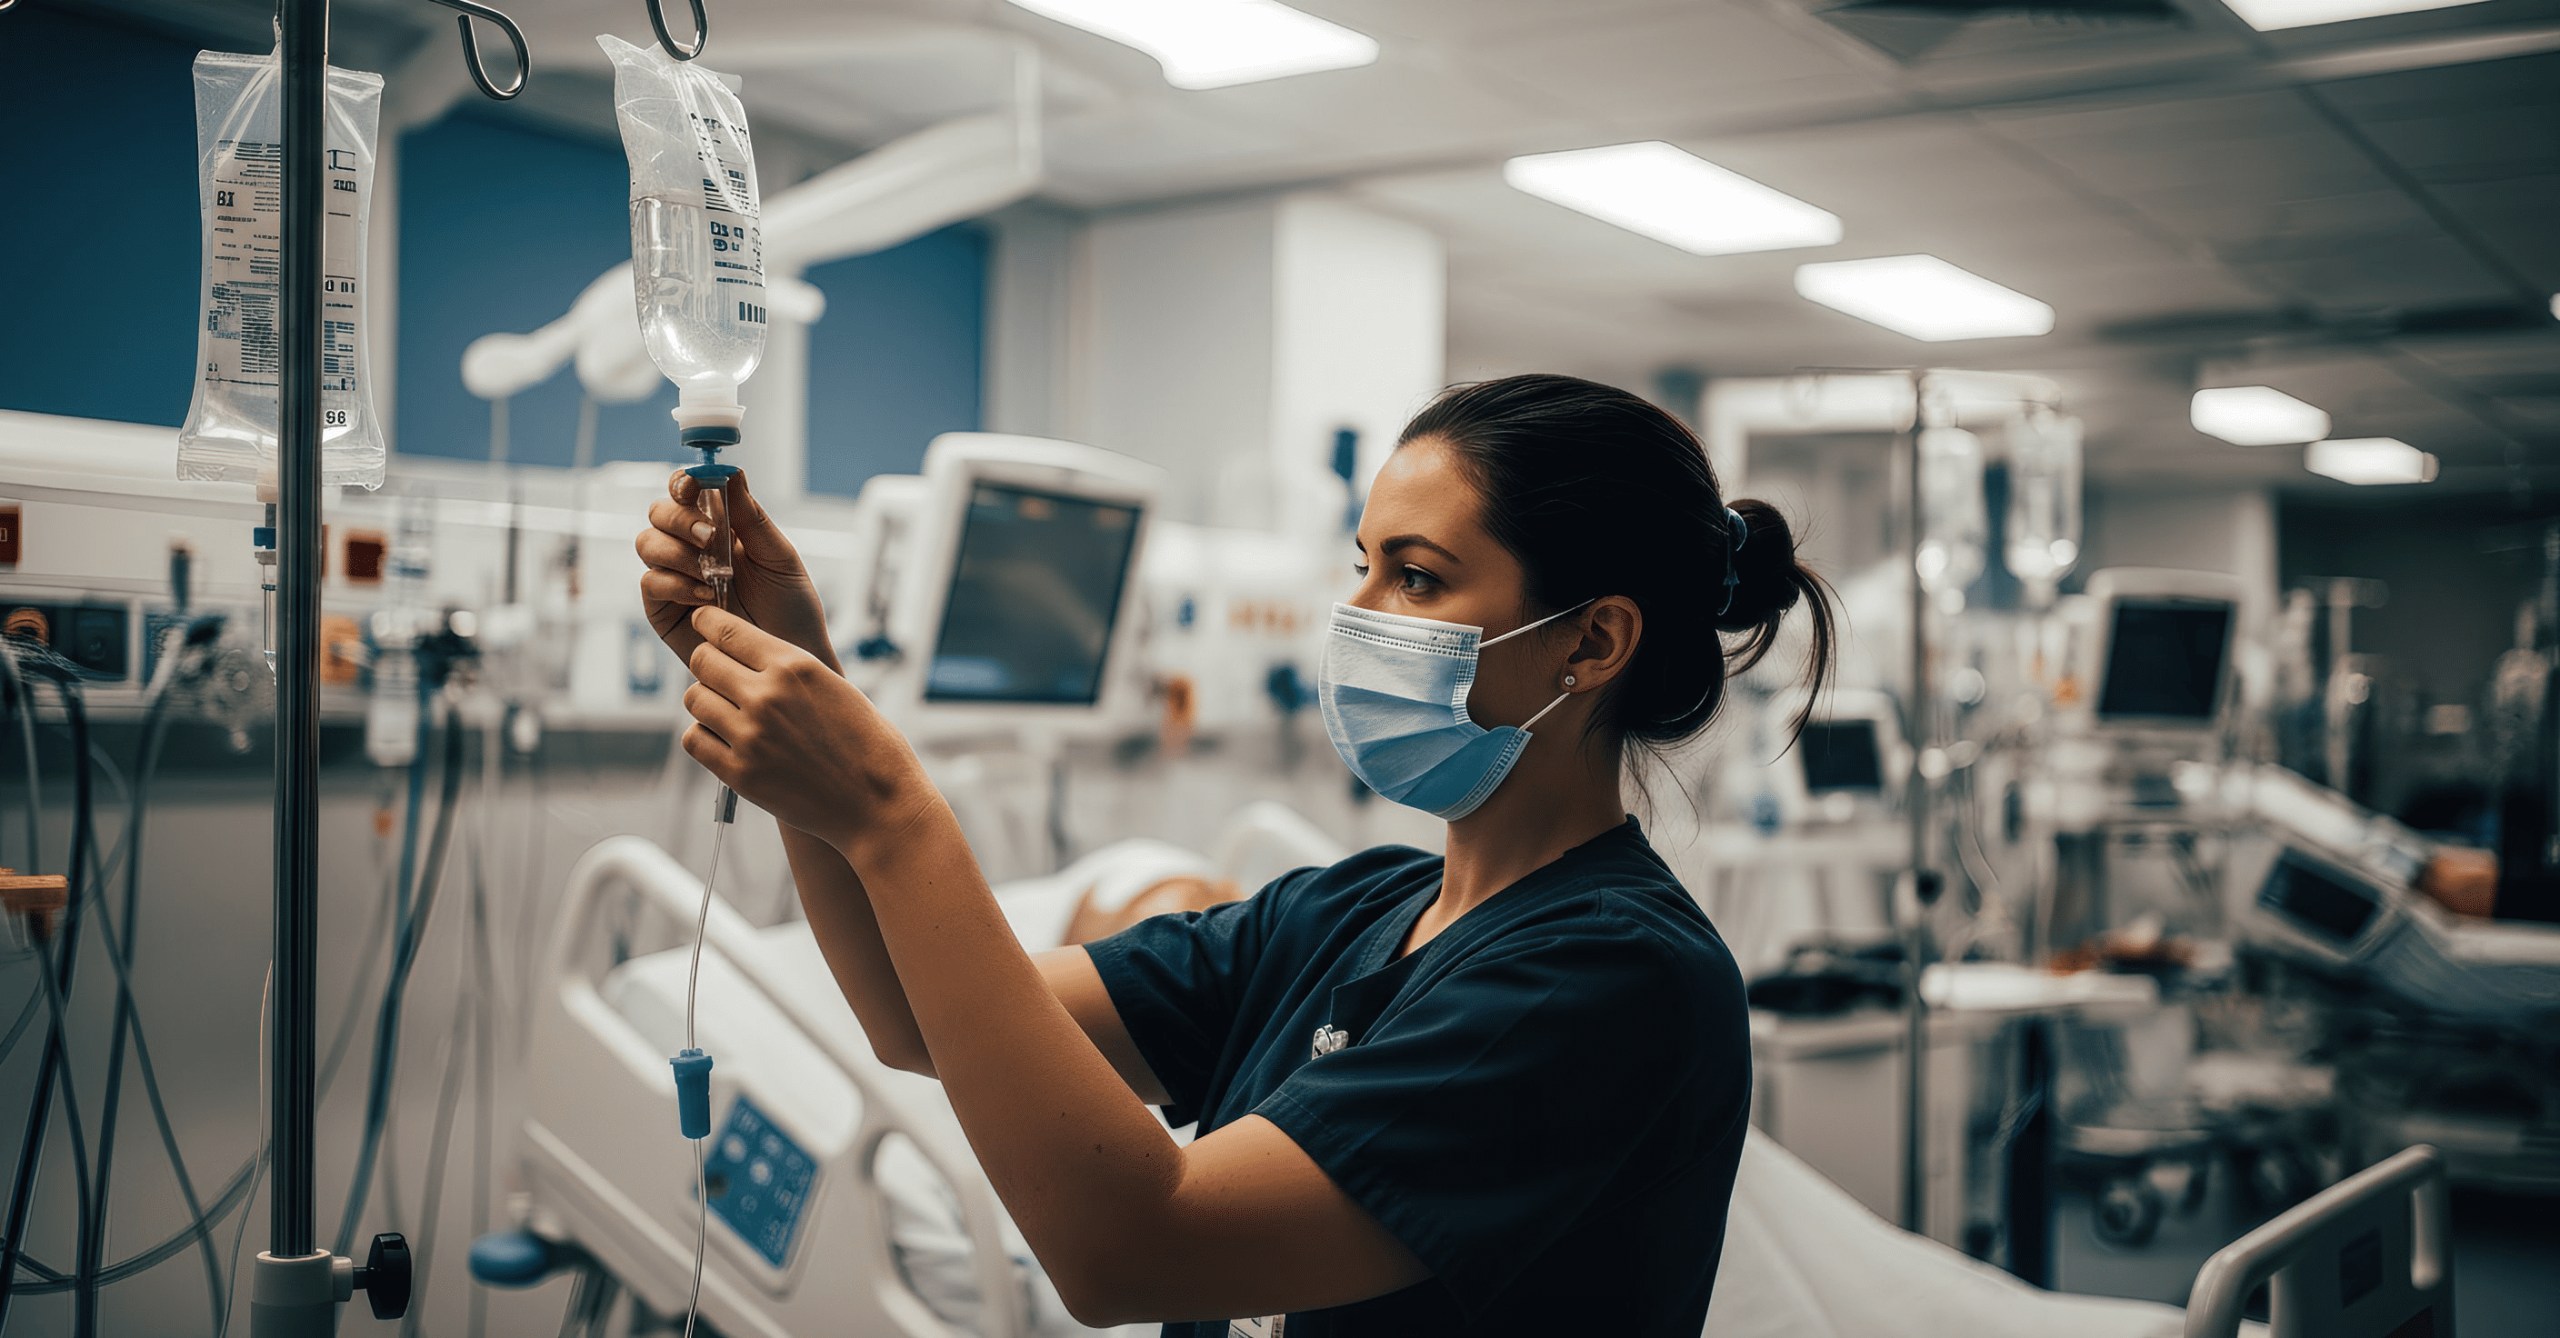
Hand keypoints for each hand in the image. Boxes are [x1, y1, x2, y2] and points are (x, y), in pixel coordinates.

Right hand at [638, 468, 837, 669]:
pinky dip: (675, 583)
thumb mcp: (779, 558)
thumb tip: (731, 472)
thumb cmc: (790, 608)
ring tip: (712, 574)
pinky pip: (650, 582)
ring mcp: (674, 577)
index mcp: (720, 527)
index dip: (683, 482)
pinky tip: (705, 598)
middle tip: (708, 535)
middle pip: (659, 513)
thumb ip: (752, 518)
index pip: (688, 492)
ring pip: (647, 543)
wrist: (786, 658)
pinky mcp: (663, 609)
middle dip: (678, 517)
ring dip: (677, 551)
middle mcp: (690, 548)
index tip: (693, 485)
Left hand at [681, 606, 932, 853]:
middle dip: (708, 664)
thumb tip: (743, 655)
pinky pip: (694, 740)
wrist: (879, 802)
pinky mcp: (740, 774)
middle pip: (702, 662)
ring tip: (728, 712)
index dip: (708, 624)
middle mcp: (767, 697)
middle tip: (721, 676)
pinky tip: (726, 740)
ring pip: (694, 699)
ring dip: (707, 702)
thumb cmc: (866, 742)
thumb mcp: (832, 686)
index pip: (725, 630)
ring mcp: (750, 737)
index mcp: (794, 667)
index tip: (705, 625)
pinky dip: (704, 736)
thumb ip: (787, 669)